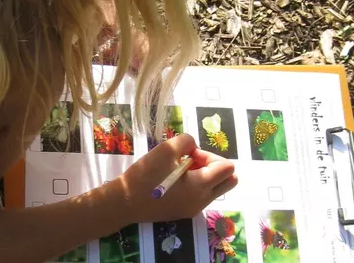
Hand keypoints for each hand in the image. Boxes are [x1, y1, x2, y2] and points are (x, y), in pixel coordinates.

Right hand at [115, 133, 236, 222]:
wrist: (125, 203)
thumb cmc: (146, 175)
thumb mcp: (166, 149)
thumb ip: (187, 141)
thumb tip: (193, 148)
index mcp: (201, 186)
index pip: (228, 168)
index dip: (211, 155)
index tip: (189, 155)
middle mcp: (203, 200)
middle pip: (229, 181)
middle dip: (214, 166)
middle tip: (190, 161)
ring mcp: (194, 208)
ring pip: (215, 188)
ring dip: (203, 175)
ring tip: (178, 169)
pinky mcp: (184, 212)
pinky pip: (201, 195)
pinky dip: (194, 184)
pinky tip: (172, 180)